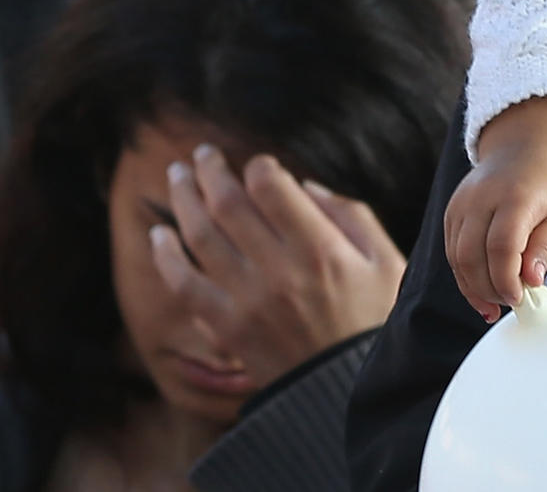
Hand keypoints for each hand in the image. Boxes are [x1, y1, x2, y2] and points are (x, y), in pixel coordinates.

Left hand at [153, 144, 407, 384]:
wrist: (349, 391)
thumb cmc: (373, 323)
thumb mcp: (386, 263)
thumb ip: (350, 215)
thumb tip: (304, 186)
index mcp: (321, 250)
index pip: (270, 186)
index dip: (259, 166)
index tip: (259, 165)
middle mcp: (279, 271)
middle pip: (227, 202)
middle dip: (211, 170)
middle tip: (203, 155)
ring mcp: (247, 299)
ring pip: (199, 234)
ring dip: (183, 199)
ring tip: (178, 177)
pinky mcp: (226, 327)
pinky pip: (183, 283)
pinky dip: (166, 255)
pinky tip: (160, 235)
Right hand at [444, 97, 546, 322]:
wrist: (519, 147)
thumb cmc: (545, 182)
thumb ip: (543, 248)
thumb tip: (532, 282)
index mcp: (514, 196)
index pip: (501, 246)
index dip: (506, 279)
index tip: (519, 298)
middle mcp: (480, 199)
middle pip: (472, 256)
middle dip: (489, 289)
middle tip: (509, 303)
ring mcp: (461, 205)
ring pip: (457, 258)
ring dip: (473, 288)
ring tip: (494, 305)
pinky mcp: (451, 213)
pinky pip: (451, 252)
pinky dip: (464, 276)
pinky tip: (481, 291)